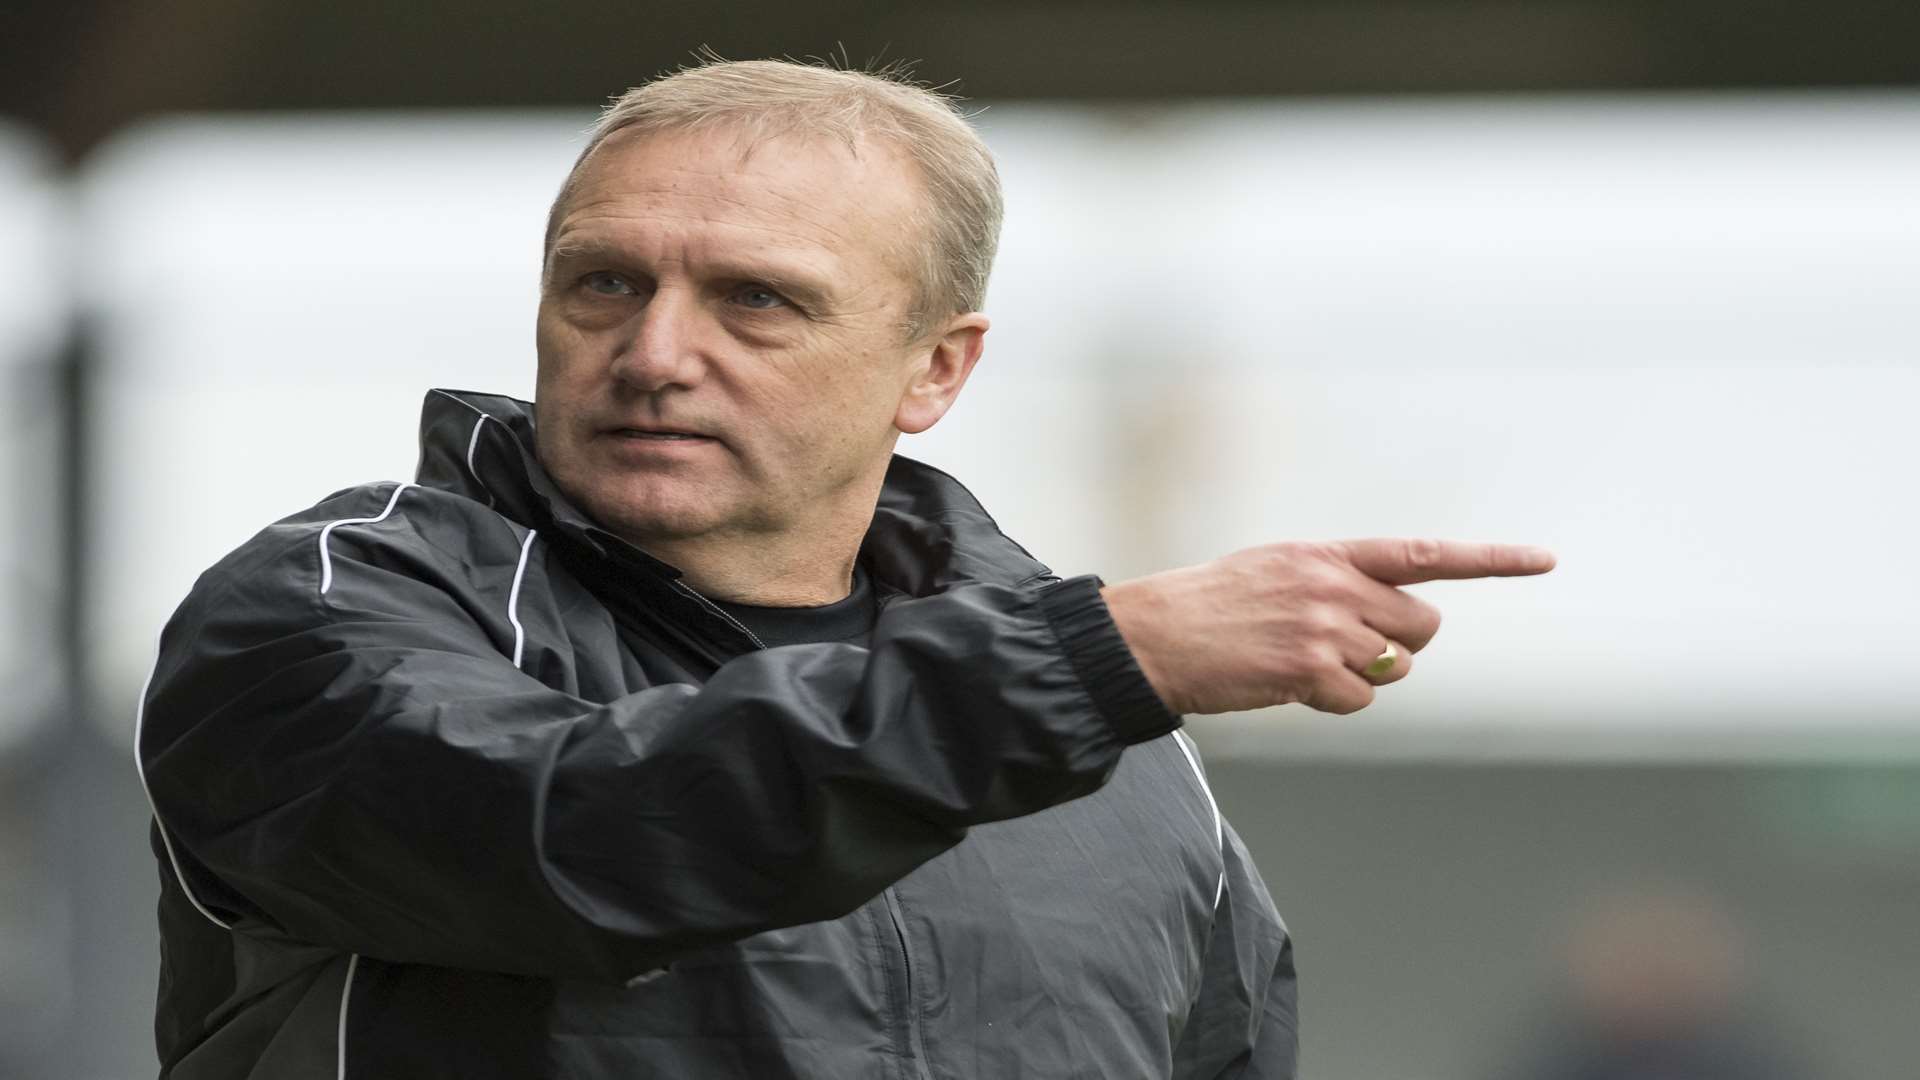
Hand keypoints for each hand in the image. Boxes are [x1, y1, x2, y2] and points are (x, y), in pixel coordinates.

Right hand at [1099, 539, 1555, 715]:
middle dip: (1400, 644)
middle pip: (1422, 624)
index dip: (1490, 558)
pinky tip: (1290, 687)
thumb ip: (1334, 580)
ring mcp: (1325, 626)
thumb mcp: (1275, 568)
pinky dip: (1334, 703)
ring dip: (1359, 677)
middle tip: (1347, 649)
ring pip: (1394, 667)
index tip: (1543, 559)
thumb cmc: (1208, 606)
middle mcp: (1335, 583)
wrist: (1153, 634)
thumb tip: (1387, 621)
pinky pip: (1360, 700)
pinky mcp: (1310, 670)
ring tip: (1299, 664)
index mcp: (1328, 553)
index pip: (1425, 553)